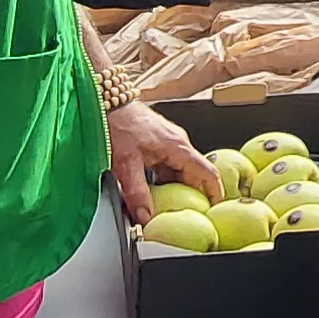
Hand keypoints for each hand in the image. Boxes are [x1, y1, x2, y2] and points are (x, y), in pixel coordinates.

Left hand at [106, 99, 217, 223]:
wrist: (103, 101)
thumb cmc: (116, 122)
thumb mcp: (125, 163)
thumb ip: (136, 192)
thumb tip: (145, 216)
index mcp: (178, 147)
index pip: (208, 173)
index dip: (215, 194)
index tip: (215, 211)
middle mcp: (177, 144)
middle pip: (194, 176)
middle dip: (191, 197)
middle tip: (185, 215)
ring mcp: (167, 143)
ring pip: (178, 173)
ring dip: (174, 190)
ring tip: (165, 207)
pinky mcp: (156, 144)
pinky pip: (166, 167)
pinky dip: (162, 182)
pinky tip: (150, 192)